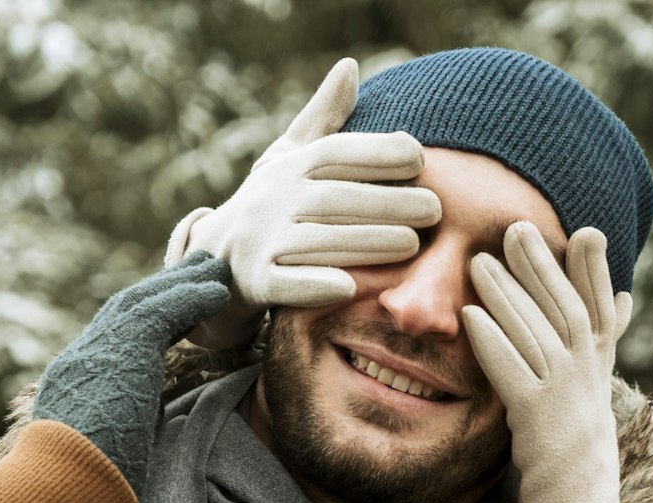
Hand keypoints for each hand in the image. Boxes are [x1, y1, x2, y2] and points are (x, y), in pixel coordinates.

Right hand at [32, 252, 229, 494]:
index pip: (109, 348)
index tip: (173, 314)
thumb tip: (140, 464)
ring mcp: (93, 356)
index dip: (143, 326)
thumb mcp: (104, 471)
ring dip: (181, 285)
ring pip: (141, 305)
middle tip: (196, 272)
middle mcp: (78, 366)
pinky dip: (191, 298)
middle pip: (123, 314)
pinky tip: (218, 291)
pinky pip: (161, 313)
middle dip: (161, 292)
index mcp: (72, 394)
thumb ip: (121, 452)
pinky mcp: (119, 356)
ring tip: (216, 271)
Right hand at [165, 58, 441, 348]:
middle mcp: (273, 199)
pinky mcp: (256, 282)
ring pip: (317, 241)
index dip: (377, 151)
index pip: (335, 153)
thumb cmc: (273, 203)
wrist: (217, 259)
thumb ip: (325, 118)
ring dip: (366, 242)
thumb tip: (350, 66)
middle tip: (434, 210)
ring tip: (412, 244)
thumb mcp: (290, 156)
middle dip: (386, 202)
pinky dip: (314, 286)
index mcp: (290, 167)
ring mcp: (262, 241)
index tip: (420, 156)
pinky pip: (286, 284)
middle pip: (334, 198)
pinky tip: (349, 287)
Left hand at [462, 223, 649, 502]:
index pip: (602, 313)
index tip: (585, 231)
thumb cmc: (577, 474)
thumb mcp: (589, 410)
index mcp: (598, 378)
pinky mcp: (540, 430)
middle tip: (518, 227)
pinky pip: (515, 377)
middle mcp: (589, 385)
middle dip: (544, 268)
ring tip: (481, 262)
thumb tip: (622, 305)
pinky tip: (471, 319)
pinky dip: (493, 344)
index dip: (594, 273)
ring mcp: (567, 405)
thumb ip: (595, 358)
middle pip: (568, 312)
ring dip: (509, 296)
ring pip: (539, 336)